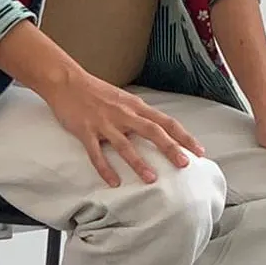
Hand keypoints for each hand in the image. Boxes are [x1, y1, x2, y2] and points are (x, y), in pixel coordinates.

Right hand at [44, 73, 205, 187]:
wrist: (67, 82)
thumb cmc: (96, 92)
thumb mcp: (124, 100)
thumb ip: (139, 115)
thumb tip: (158, 130)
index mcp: (135, 106)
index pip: (166, 121)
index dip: (183, 136)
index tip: (199, 151)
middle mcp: (124, 114)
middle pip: (152, 131)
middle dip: (170, 148)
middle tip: (185, 165)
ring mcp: (105, 123)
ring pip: (125, 145)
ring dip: (139, 163)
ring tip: (152, 179)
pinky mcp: (86, 131)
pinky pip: (96, 154)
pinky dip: (105, 169)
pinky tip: (113, 182)